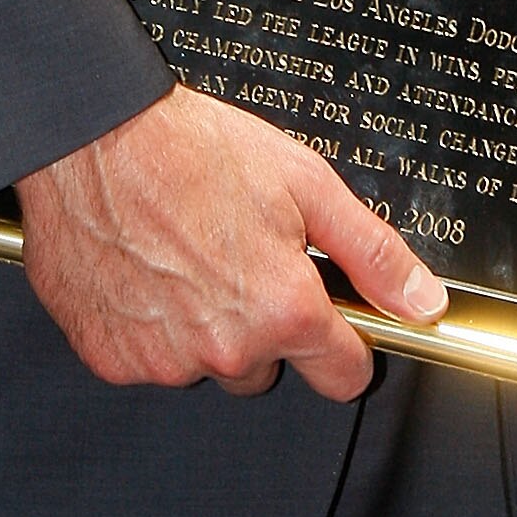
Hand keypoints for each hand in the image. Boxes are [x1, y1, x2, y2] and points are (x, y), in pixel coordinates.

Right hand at [17, 81, 447, 400]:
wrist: (94, 140)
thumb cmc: (191, 151)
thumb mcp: (306, 183)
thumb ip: (372, 252)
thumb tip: (422, 301)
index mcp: (282, 310)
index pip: (343, 376)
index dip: (345, 342)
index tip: (332, 318)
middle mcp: (226, 349)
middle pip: (269, 367)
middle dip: (266, 325)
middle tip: (243, 257)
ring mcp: (165, 361)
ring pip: (209, 363)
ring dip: (208, 326)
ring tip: (190, 253)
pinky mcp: (113, 358)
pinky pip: (151, 359)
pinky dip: (154, 326)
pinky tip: (150, 270)